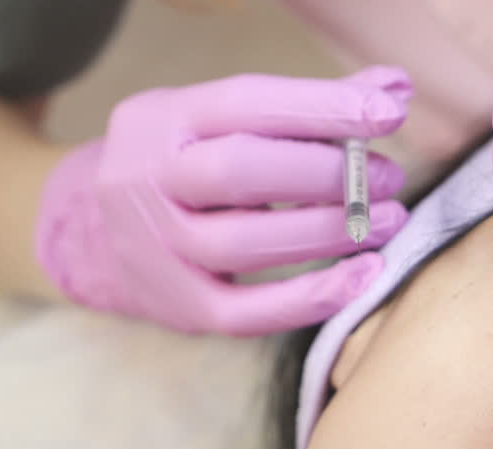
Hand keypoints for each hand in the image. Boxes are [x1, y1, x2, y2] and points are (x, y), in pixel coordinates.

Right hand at [35, 66, 412, 334]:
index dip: (322, 106)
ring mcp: (157, 247)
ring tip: (387, 221)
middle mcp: (148, 178)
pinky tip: (362, 276)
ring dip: (330, 232)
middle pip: (239, 171)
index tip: (388, 112)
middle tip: (387, 178)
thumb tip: (394, 89)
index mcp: (164, 118)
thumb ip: (310, 107)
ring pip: (244, 244)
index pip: (246, 103)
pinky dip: (311, 298)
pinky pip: (247, 314)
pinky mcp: (179, 306)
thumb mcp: (228, 121)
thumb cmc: (191, 166)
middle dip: (327, 173)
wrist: (98, 233)